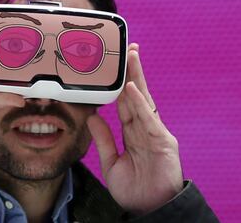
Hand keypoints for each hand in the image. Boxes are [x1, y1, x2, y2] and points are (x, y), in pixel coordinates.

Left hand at [87, 43, 182, 214]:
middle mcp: (144, 128)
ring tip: (130, 57)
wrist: (148, 210)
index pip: (125, 102)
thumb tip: (92, 117)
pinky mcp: (163, 142)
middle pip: (136, 95)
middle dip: (131, 72)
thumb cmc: (134, 188)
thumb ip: (103, 139)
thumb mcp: (110, 162)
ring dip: (136, 78)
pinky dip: (139, 103)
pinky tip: (132, 89)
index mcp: (132, 131)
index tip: (113, 66)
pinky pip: (148, 119)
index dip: (119, 84)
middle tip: (126, 49)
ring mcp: (154, 133)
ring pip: (144, 100)